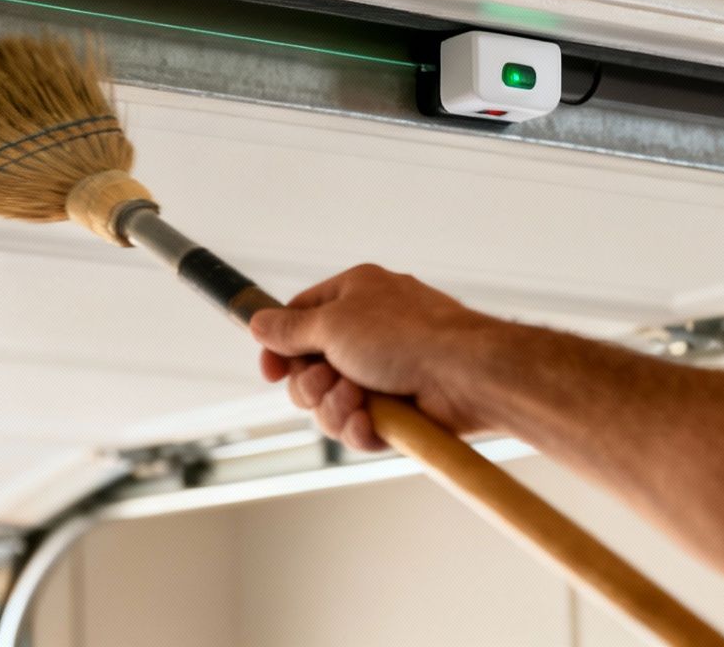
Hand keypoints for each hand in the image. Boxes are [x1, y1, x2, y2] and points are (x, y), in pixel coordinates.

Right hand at [249, 264, 509, 451]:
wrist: (465, 374)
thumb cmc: (405, 335)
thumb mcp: (333, 323)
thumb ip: (289, 328)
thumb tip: (257, 322)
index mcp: (353, 296)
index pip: (298, 318)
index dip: (279, 348)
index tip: (272, 372)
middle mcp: (366, 332)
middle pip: (308, 369)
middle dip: (312, 384)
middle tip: (329, 380)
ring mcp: (382, 372)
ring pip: (330, 403)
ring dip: (336, 407)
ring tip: (358, 400)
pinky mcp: (397, 409)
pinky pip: (358, 426)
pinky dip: (360, 427)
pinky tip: (371, 422)